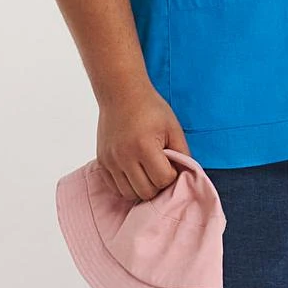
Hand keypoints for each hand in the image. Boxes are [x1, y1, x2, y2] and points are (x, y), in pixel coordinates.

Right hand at [95, 81, 192, 201]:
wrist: (121, 94)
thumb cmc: (150, 108)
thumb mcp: (173, 128)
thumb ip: (183, 154)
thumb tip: (186, 176)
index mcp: (144, 146)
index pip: (162, 180)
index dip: (171, 176)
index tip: (171, 165)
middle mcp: (124, 156)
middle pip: (145, 192)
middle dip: (157, 185)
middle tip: (160, 170)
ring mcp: (111, 160)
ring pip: (128, 194)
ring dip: (141, 188)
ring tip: (147, 173)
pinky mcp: (101, 161)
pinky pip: (114, 188)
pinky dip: (126, 185)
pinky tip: (134, 173)